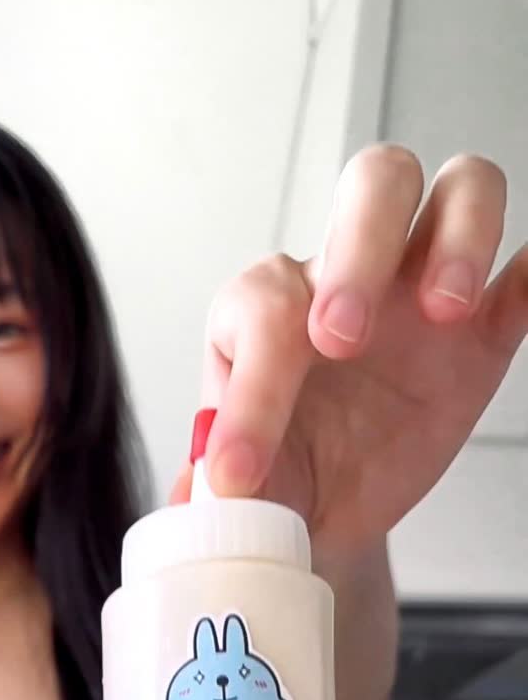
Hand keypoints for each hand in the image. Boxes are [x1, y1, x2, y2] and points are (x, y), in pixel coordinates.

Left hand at [171, 146, 527, 554]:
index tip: (240, 474)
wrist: (324, 512)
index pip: (264, 309)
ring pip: (461, 193)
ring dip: (462, 237)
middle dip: (360, 251)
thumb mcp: (235, 493)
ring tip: (447, 312)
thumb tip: (203, 488)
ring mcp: (422, 290)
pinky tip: (523, 295)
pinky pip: (524, 277)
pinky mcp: (483, 330)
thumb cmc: (277, 480)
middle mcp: (348, 273)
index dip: (250, 391)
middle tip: (343, 340)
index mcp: (268, 305)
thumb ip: (216, 485)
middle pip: (373, 188)